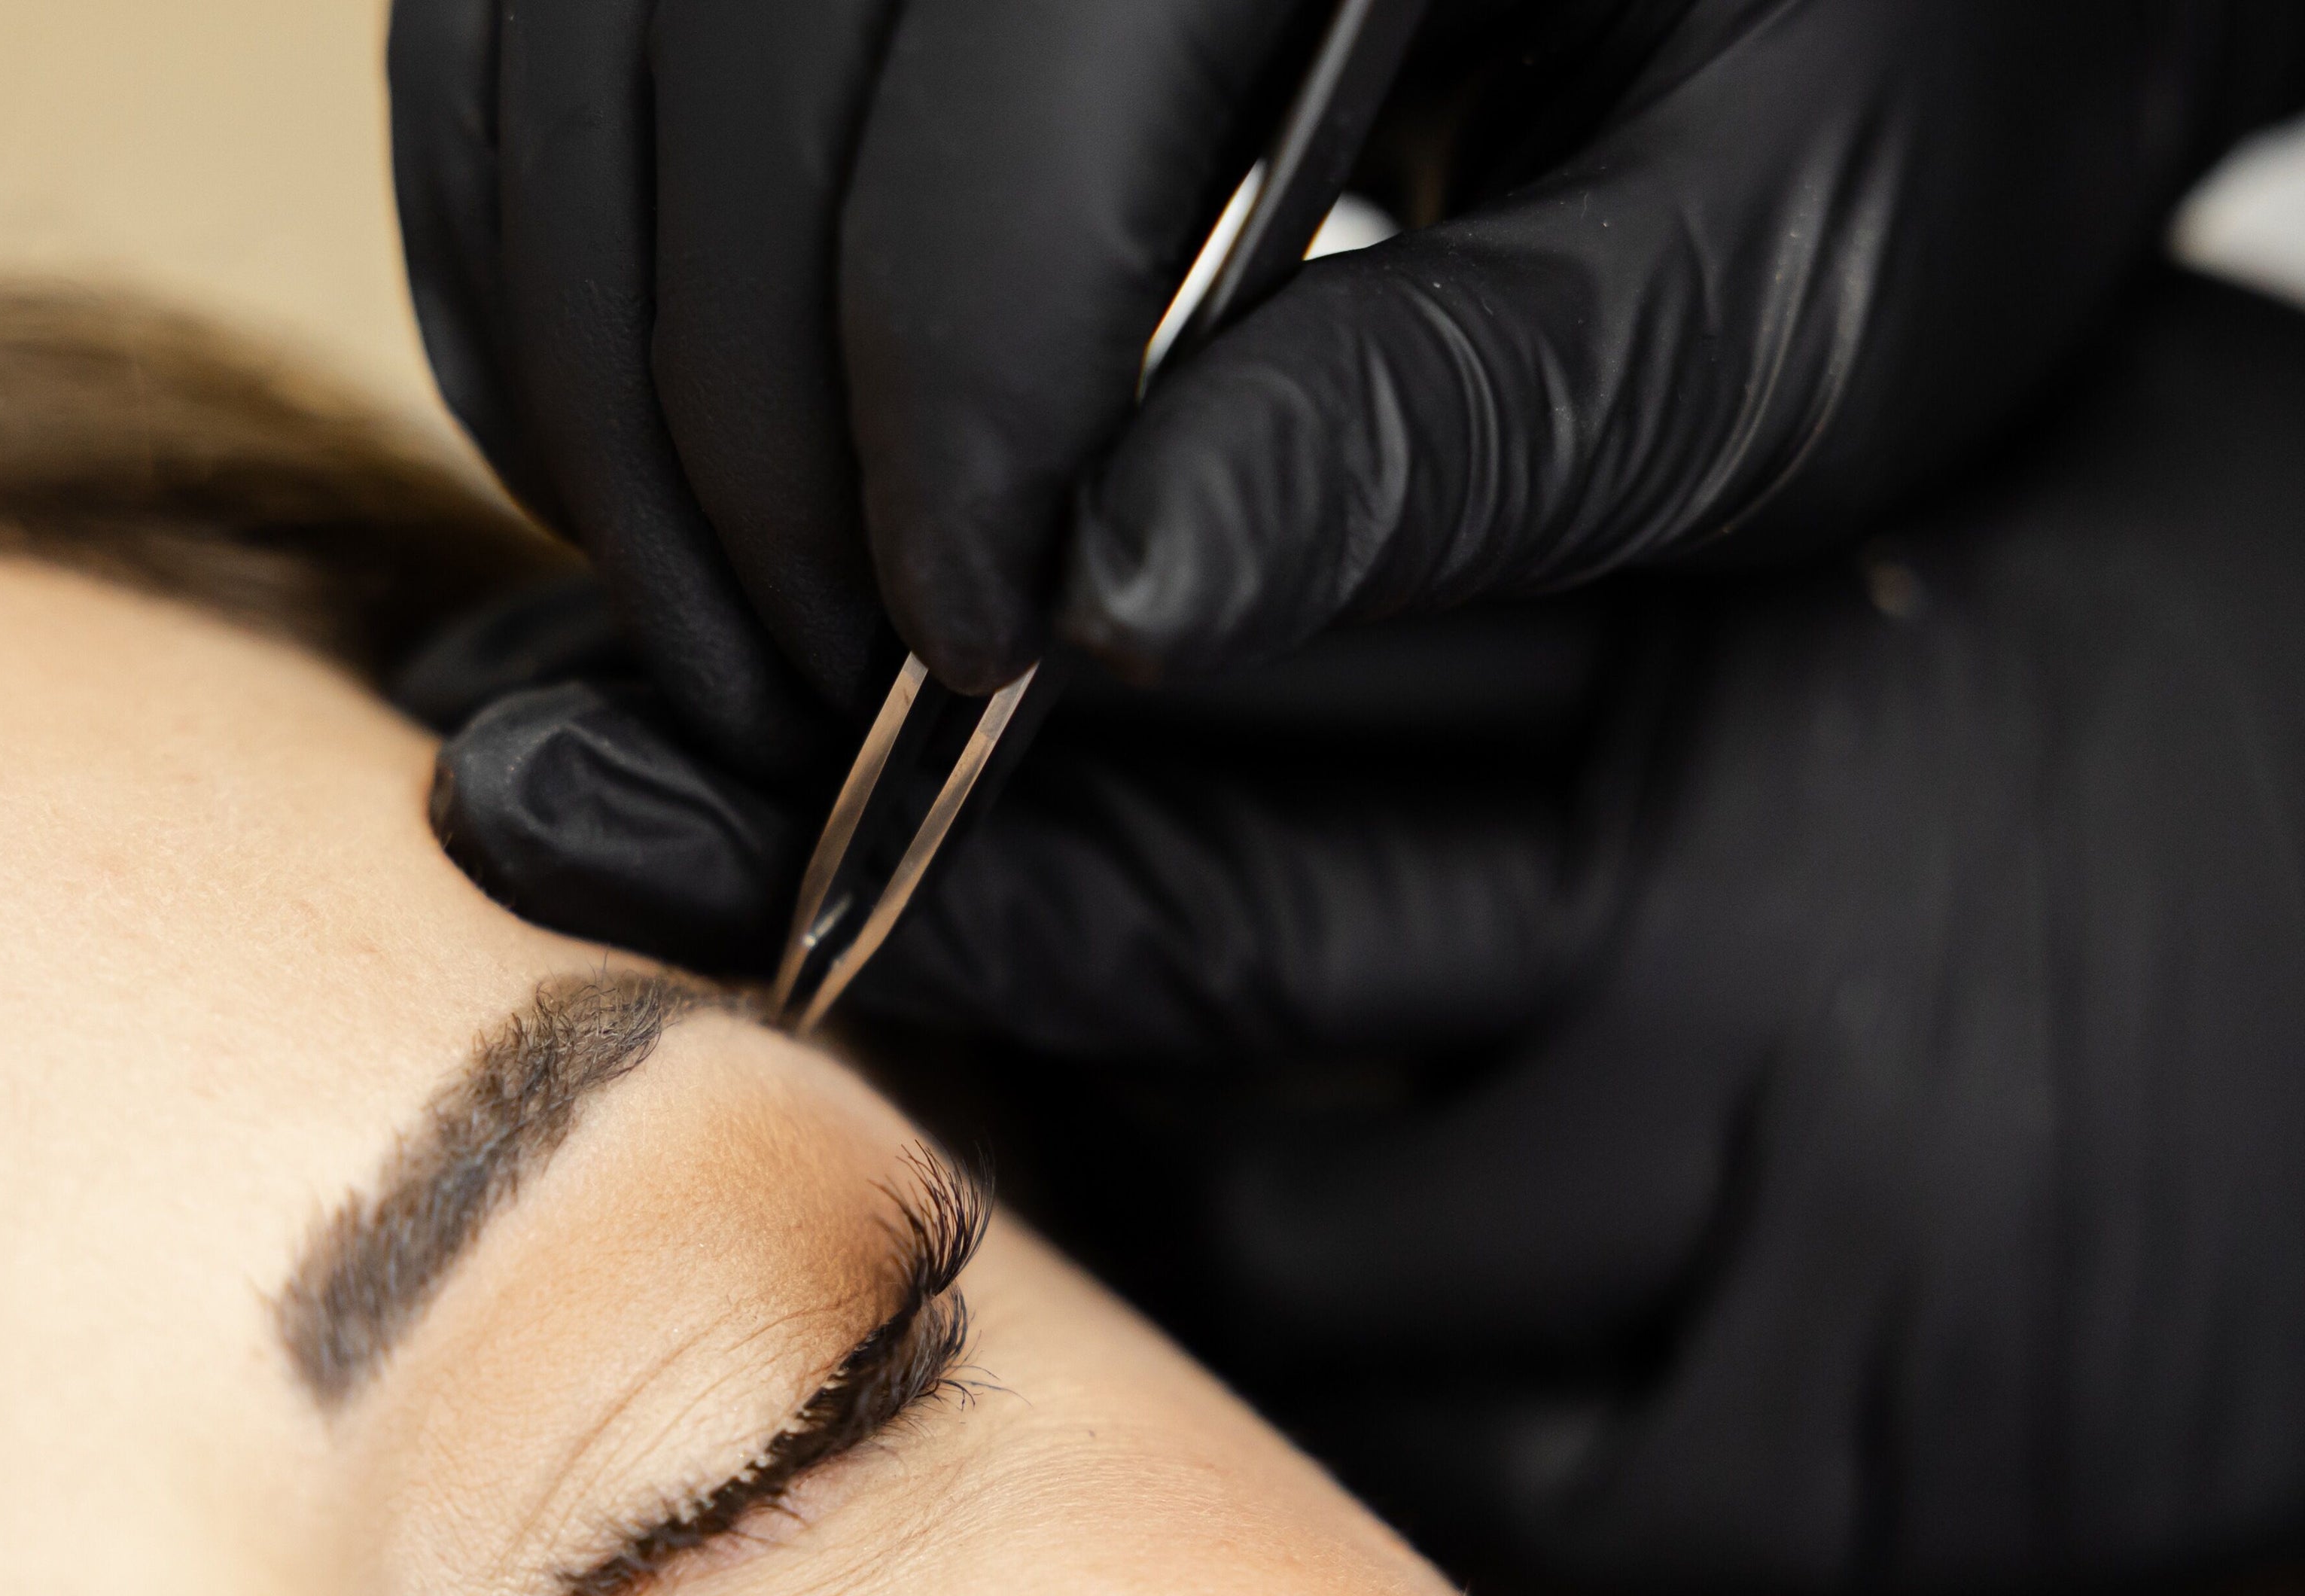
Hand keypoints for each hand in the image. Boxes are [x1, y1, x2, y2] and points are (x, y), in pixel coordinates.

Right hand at [390, 0, 2304, 774]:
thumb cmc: (1874, 87)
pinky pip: (521, 50)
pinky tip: (643, 451)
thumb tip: (1097, 620)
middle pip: (733, 125)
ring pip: (568, 83)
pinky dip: (528, 266)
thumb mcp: (1757, 294)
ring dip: (604, 400)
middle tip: (835, 727)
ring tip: (750, 629)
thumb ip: (1448, 439)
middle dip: (746, 490)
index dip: (935, 492)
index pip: (994, 172)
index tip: (960, 705)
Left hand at [439, 271, 2304, 1595]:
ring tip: (978, 1045)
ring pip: (1230, 1203)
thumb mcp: (1862, 515)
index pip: (1204, 633)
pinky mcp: (1766, 1452)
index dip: (873, 658)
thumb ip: (1517, 530)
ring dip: (1077, 1131)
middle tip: (523, 800)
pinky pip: (1389, 1405)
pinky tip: (1291, 1229)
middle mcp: (1714, 921)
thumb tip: (1117, 538)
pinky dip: (1286, 1324)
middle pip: (1147, 913)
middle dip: (807, 865)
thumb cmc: (2146, 695)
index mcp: (1723, 633)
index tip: (584, 673)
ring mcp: (1736, 1207)